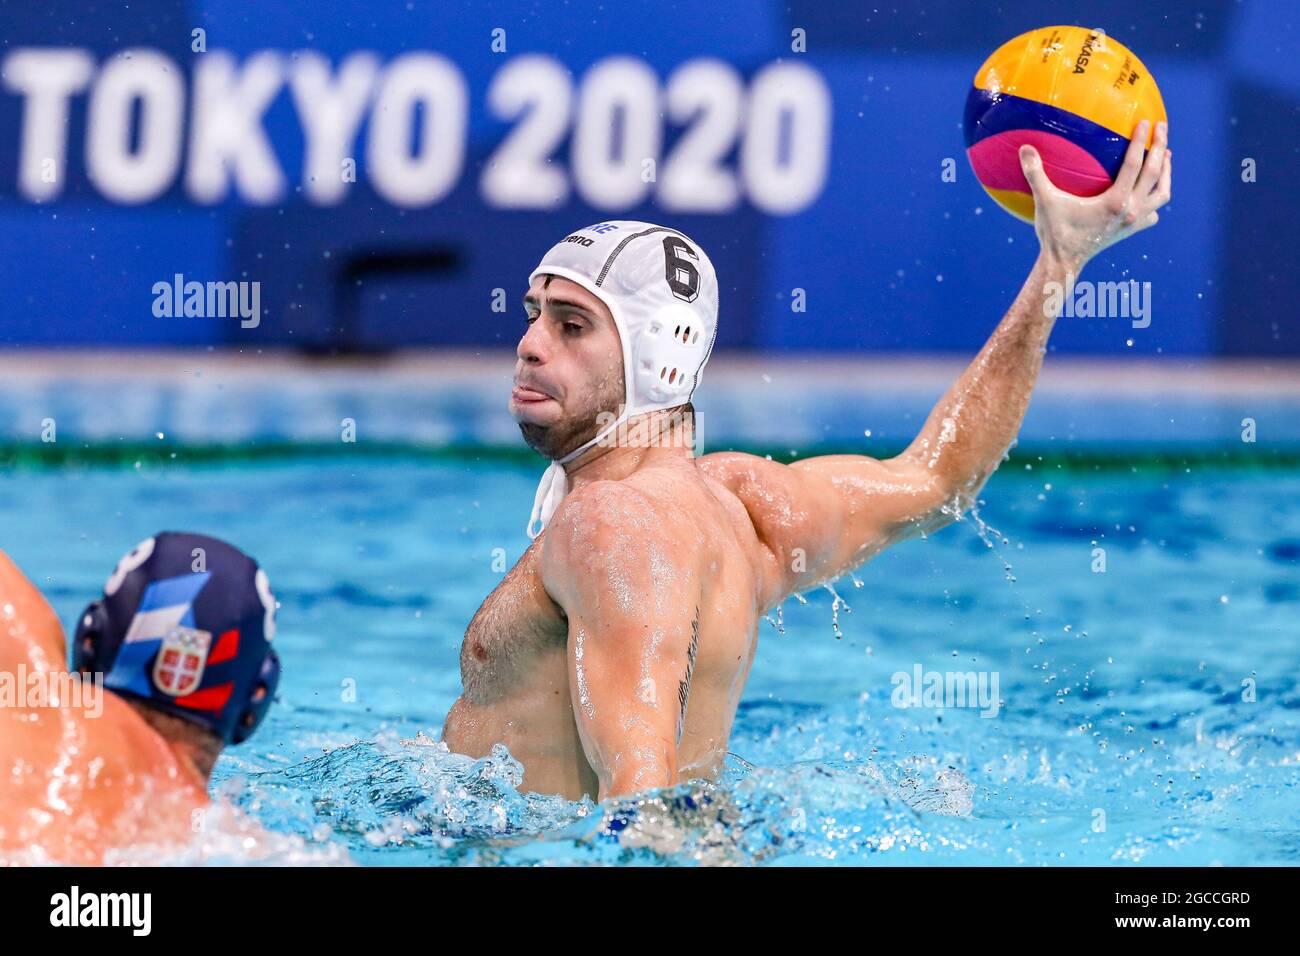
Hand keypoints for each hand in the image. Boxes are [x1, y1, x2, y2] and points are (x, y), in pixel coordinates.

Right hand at [1019, 119, 1171, 268]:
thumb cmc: (1055, 233)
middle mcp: (1130, 211)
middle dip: (1160, 148)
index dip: (1141, 141)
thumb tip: (1024, 148)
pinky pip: (1152, 214)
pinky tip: (1149, 193)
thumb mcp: (1045, 202)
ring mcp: (1133, 222)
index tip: (1146, 122)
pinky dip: (1154, 202)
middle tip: (1161, 128)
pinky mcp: (1130, 231)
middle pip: (1154, 174)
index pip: (1134, 164)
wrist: (1063, 264)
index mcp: (1115, 201)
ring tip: (1165, 156)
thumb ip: (1036, 174)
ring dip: (1166, 173)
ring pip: (1161, 194)